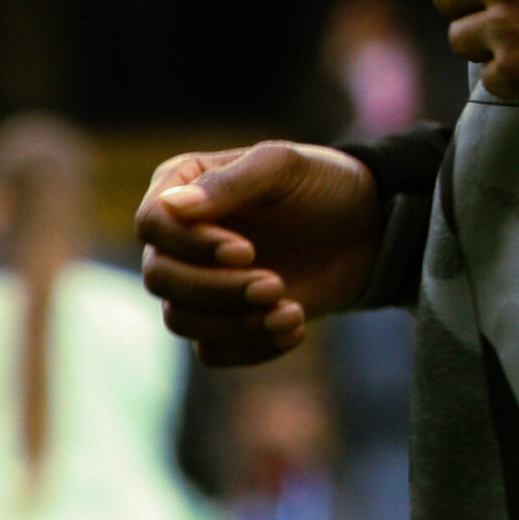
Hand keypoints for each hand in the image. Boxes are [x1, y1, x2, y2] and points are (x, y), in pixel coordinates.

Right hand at [136, 142, 382, 366]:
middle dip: (217, 289)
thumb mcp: (283, 168)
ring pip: (180, 320)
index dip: (191, 245)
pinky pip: (211, 351)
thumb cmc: (322, 184)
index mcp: (180, 186)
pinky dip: (251, 347)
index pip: (153, 224)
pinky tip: (295, 327)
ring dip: (236, 323)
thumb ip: (230, 183)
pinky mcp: (220, 320)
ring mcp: (196, 282)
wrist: (365, 230)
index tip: (247, 251)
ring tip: (292, 313)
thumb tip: (171, 206)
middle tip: (275, 285)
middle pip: (160, 278)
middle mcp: (177, 238)